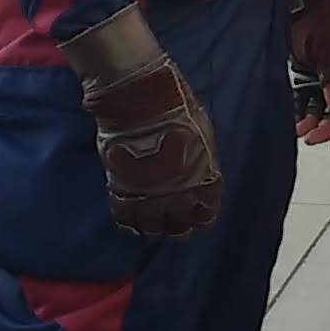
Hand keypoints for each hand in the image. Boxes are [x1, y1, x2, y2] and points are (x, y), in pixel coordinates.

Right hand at [62, 5, 223, 236]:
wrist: (141, 100)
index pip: (206, 216)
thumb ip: (200, 159)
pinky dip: (128, 222)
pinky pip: (125, 220)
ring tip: (149, 218)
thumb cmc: (176, 108)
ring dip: (152, 227)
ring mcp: (151, 197)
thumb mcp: (202, 134)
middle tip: (169, 220)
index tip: (193, 214)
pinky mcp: (123, 192)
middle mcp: (180, 196)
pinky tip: (130, 215)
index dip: (199, 217)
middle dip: (176, 226)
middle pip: (180, 229)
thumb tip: (196, 167)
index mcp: (205, 181)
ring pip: (152, 230)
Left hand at [287, 0, 329, 147]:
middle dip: (328, 127)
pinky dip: (300, 110)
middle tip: (315, 138)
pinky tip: (295, 118)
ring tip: (302, 131)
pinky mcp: (306, 71)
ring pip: (322, 107)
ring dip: (313, 122)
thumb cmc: (324, 17)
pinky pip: (305, 98)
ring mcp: (324, 74)